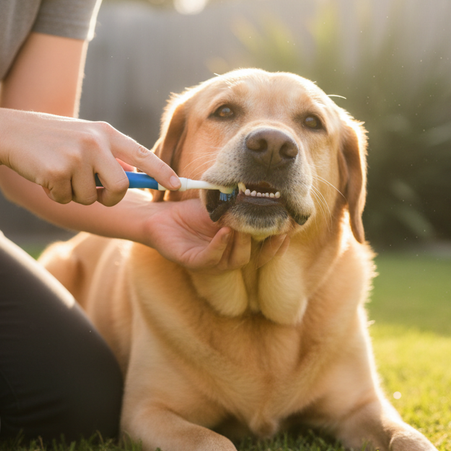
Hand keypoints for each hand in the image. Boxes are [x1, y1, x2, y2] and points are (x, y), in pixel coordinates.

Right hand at [0, 112, 179, 206]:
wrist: (13, 133)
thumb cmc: (55, 139)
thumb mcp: (88, 139)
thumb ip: (112, 156)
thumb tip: (139, 180)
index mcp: (106, 133)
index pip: (142, 155)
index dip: (162, 172)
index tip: (177, 186)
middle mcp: (95, 142)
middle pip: (120, 187)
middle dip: (109, 198)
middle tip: (95, 192)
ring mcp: (76, 156)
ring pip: (91, 197)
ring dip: (76, 194)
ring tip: (62, 175)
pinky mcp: (57, 170)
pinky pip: (66, 199)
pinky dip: (56, 195)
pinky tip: (47, 177)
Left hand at [144, 199, 288, 273]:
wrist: (161, 216)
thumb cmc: (192, 212)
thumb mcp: (222, 204)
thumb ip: (241, 203)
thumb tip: (266, 188)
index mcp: (238, 245)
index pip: (265, 249)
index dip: (279, 243)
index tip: (289, 227)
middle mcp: (228, 257)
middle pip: (256, 258)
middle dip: (268, 246)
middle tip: (276, 230)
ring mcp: (212, 262)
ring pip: (236, 260)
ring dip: (242, 243)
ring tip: (242, 226)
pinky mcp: (193, 262)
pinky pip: (211, 259)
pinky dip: (220, 246)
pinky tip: (225, 231)